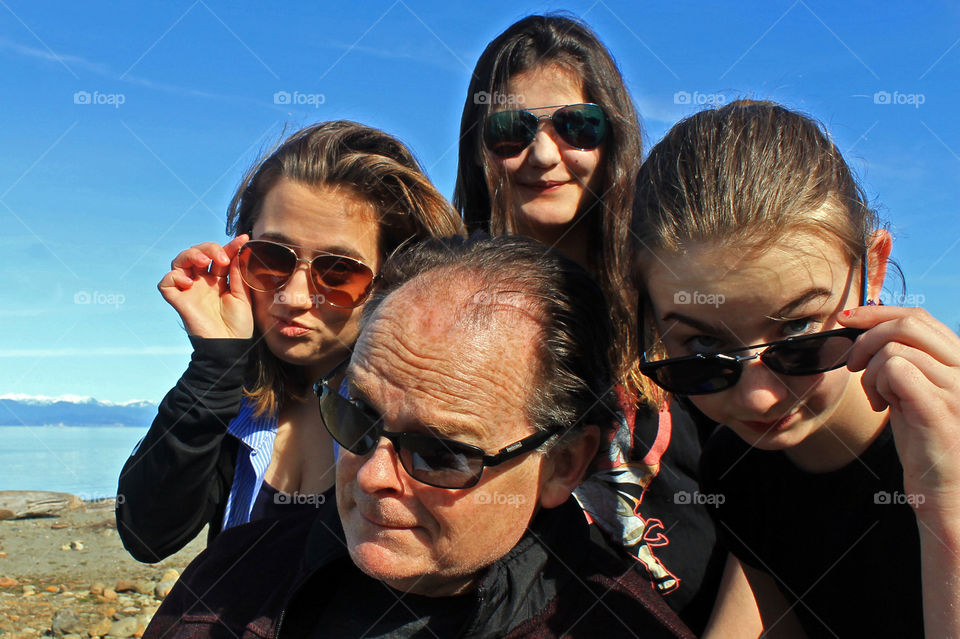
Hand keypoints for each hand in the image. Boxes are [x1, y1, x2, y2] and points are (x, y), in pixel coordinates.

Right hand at [157, 235, 253, 338]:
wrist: (229, 346)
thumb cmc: (238, 324)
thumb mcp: (243, 295)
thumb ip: (239, 273)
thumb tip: (240, 250)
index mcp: (219, 279)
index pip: (219, 256)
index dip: (229, 246)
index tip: (243, 239)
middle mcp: (202, 281)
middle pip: (196, 253)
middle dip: (208, 248)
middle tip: (222, 258)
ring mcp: (189, 290)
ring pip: (179, 261)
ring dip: (191, 254)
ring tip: (205, 262)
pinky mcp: (178, 300)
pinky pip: (166, 282)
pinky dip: (175, 276)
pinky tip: (189, 282)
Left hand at [840, 305, 959, 516]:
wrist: (943, 485)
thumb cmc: (922, 436)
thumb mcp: (911, 386)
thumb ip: (901, 356)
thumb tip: (868, 324)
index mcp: (957, 359)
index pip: (918, 316)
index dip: (877, 312)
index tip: (847, 319)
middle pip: (908, 324)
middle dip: (867, 338)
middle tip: (853, 365)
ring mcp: (955, 387)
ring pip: (895, 348)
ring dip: (871, 371)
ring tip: (877, 397)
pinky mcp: (938, 407)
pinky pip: (896, 370)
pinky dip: (877, 384)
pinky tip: (882, 406)